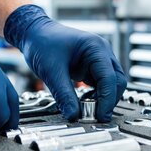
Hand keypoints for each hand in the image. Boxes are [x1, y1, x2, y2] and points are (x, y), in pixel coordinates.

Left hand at [4, 5, 126, 121]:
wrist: (33, 33)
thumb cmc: (42, 42)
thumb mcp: (51, 71)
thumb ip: (64, 94)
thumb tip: (74, 115)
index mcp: (96, 48)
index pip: (110, 77)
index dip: (107, 99)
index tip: (100, 115)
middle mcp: (101, 53)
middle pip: (116, 81)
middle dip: (108, 100)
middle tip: (96, 117)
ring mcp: (98, 60)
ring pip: (110, 84)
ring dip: (103, 99)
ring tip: (88, 111)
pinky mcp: (91, 67)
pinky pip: (100, 84)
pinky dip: (96, 96)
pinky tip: (85, 103)